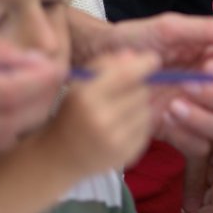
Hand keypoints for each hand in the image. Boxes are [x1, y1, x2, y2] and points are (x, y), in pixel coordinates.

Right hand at [0, 37, 66, 153]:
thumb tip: (32, 61)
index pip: (9, 92)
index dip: (40, 82)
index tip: (59, 68)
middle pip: (9, 121)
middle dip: (41, 103)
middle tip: (57, 83)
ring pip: (0, 139)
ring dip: (29, 119)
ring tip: (42, 95)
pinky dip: (8, 131)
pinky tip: (17, 110)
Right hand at [39, 51, 159, 177]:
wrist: (59, 157)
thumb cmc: (71, 113)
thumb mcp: (79, 84)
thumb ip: (105, 64)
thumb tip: (135, 55)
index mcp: (86, 98)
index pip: (126, 75)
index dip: (145, 64)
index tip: (153, 59)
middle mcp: (101, 120)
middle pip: (141, 91)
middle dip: (138, 86)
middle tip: (122, 92)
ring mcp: (115, 140)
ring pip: (147, 109)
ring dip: (139, 106)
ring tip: (118, 112)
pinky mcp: (127, 154)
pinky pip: (147, 128)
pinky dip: (139, 124)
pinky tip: (120, 127)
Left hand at [72, 11, 212, 154]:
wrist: (95, 65)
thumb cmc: (133, 41)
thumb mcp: (168, 29)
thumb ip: (208, 30)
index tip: (210, 66)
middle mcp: (211, 86)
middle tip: (188, 87)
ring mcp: (195, 110)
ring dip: (202, 119)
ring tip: (172, 105)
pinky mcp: (177, 131)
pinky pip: (198, 146)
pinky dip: (186, 137)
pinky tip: (164, 120)